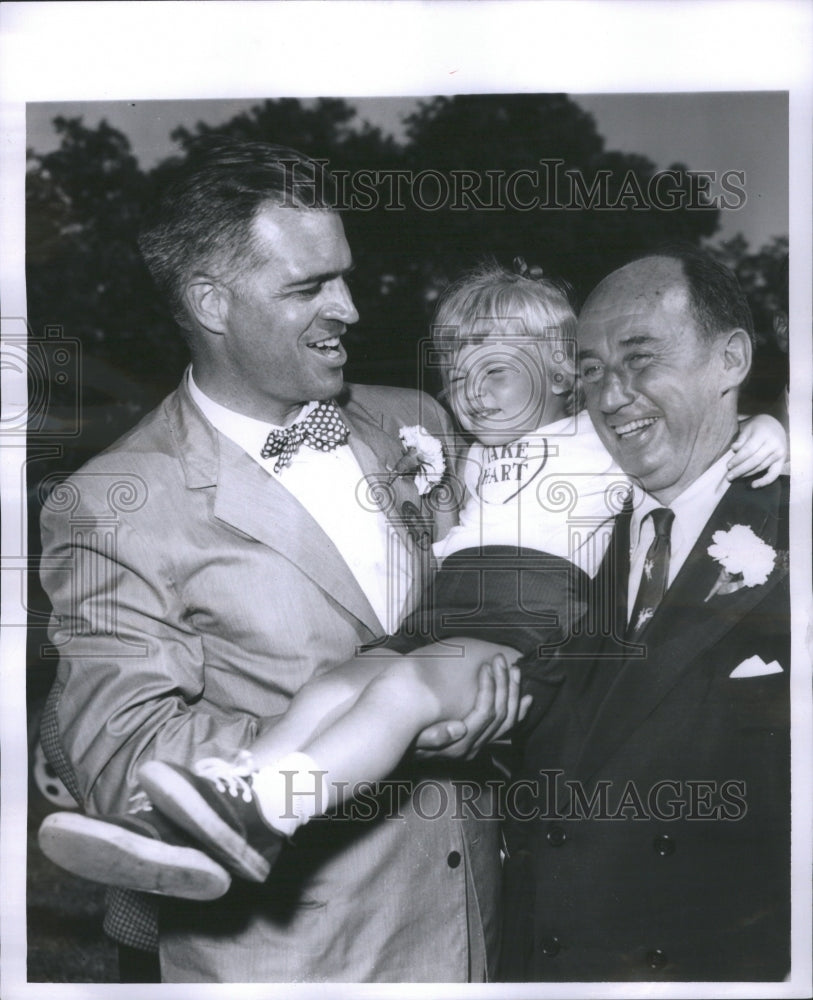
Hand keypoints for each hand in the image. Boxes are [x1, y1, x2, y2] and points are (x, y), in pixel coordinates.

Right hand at [414, 655, 531, 760]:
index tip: (487, 666)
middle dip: (504, 684)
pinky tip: (526, 699)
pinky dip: (519, 712)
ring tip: (515, 671)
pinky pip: (507, 729)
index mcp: (459, 745)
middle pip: (499, 715)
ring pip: (507, 721)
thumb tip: (459, 729)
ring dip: (513, 694)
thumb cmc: (405, 737)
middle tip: (502, 661)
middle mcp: (473, 748)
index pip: (485, 713)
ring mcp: (479, 746)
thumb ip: (434, 736)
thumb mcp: (413, 737)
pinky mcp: (480, 742)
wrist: (401, 747)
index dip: (489, 687)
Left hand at [729, 414, 787, 487]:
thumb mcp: (748, 429)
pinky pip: (774, 475)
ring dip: (747, 474)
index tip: (728, 466)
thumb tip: (734, 449)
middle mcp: (773, 445)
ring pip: (761, 468)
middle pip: (755, 461)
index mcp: (764, 435)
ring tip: (735, 477)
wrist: (776, 425)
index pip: (749, 450)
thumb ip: (741, 440)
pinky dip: (764, 482)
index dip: (738, 459)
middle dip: (740, 470)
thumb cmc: (758, 428)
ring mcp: (779, 454)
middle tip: (729, 476)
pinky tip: (753, 485)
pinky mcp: (782, 461)